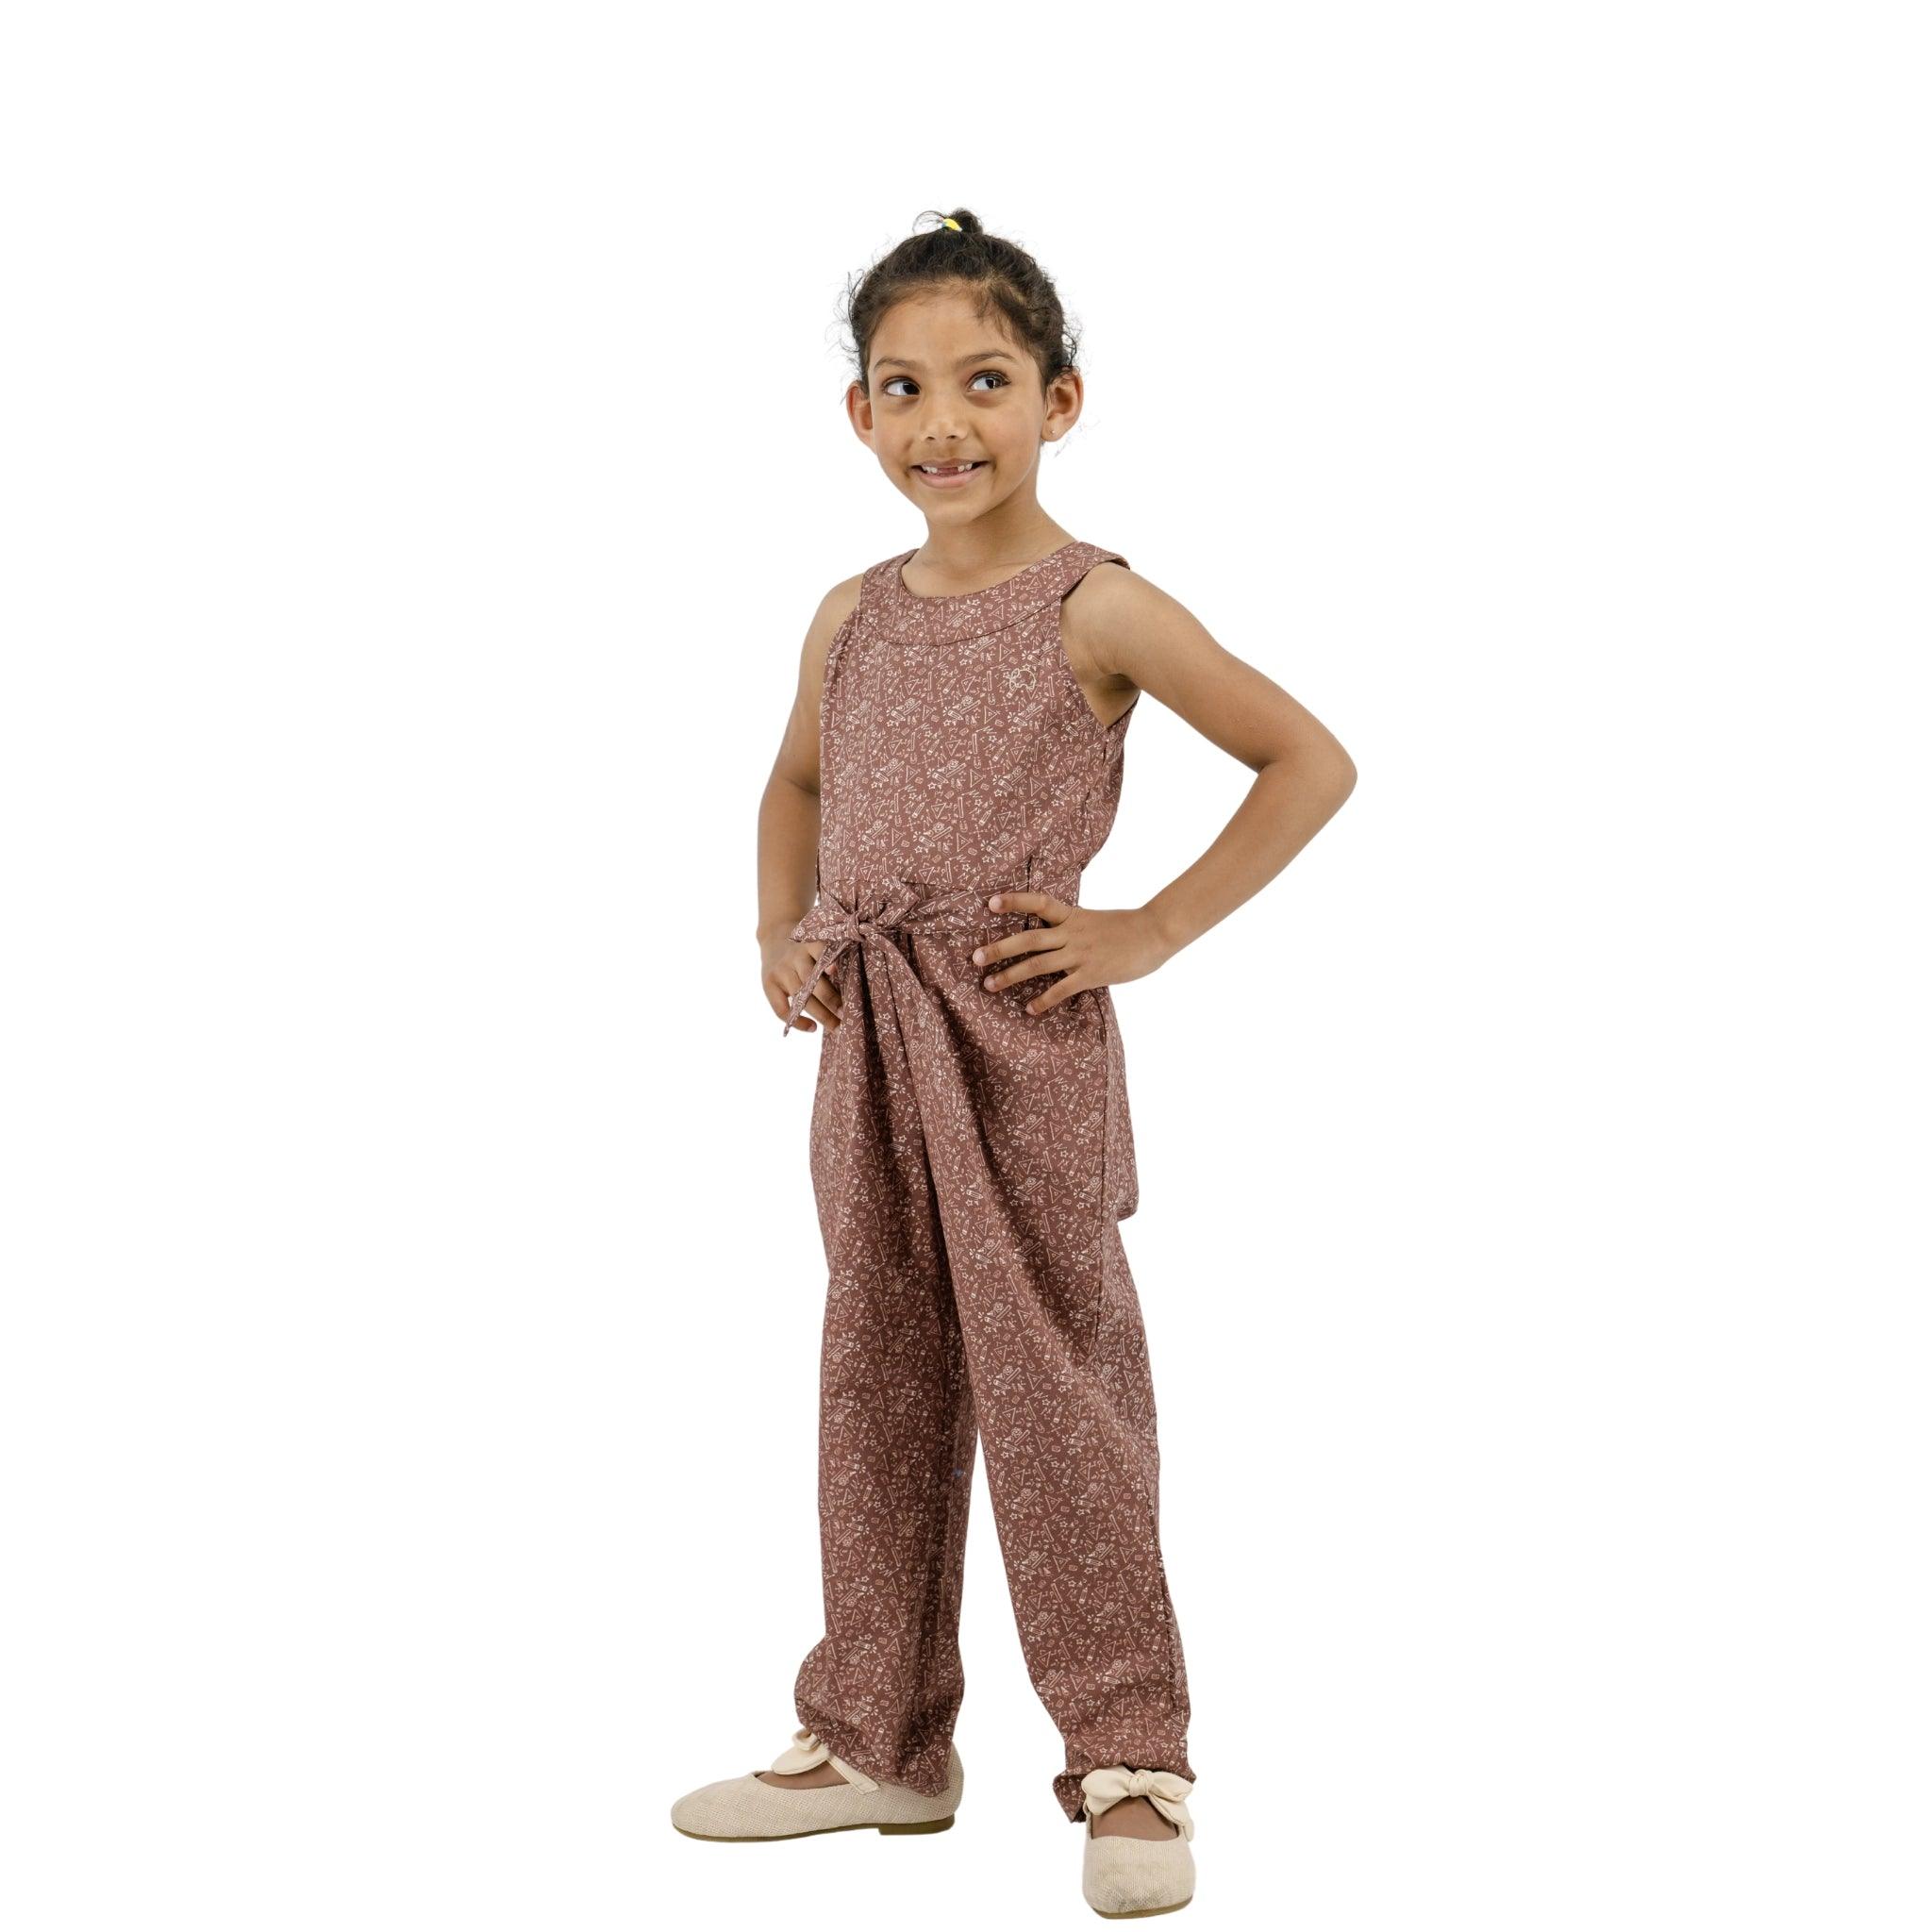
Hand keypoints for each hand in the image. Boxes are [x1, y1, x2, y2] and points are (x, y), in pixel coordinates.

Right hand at [764, 934, 841, 1031]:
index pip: (819, 951)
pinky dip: (798, 1021)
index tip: (836, 972)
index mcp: (810, 944)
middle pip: (812, 981)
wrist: (774, 936)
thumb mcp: (817, 942)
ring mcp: (781, 972)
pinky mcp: (769, 984)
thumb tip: (854, 984)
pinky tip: (813, 1028)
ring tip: (837, 1028)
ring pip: (801, 997)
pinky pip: (782, 1009)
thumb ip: (832, 957)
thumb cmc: (807, 946)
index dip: (827, 962)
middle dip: (831, 1000)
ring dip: (821, 1015)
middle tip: (847, 1016)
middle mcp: (794, 957)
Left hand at [972, 892, 1172, 1015]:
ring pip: (1037, 965)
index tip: (990, 903)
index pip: (1038, 902)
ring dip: (1010, 976)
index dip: (1014, 902)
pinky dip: (1043, 1000)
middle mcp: (1072, 933)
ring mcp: (1081, 954)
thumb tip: (1054, 936)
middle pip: (1027, 940)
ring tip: (989, 985)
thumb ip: (1073, 927)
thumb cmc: (1128, 927)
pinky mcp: (1092, 974)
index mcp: (1072, 915)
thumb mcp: (1095, 919)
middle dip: (999, 949)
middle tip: (975, 958)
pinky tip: (1029, 1009)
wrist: (1156, 932)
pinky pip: (1061, 989)